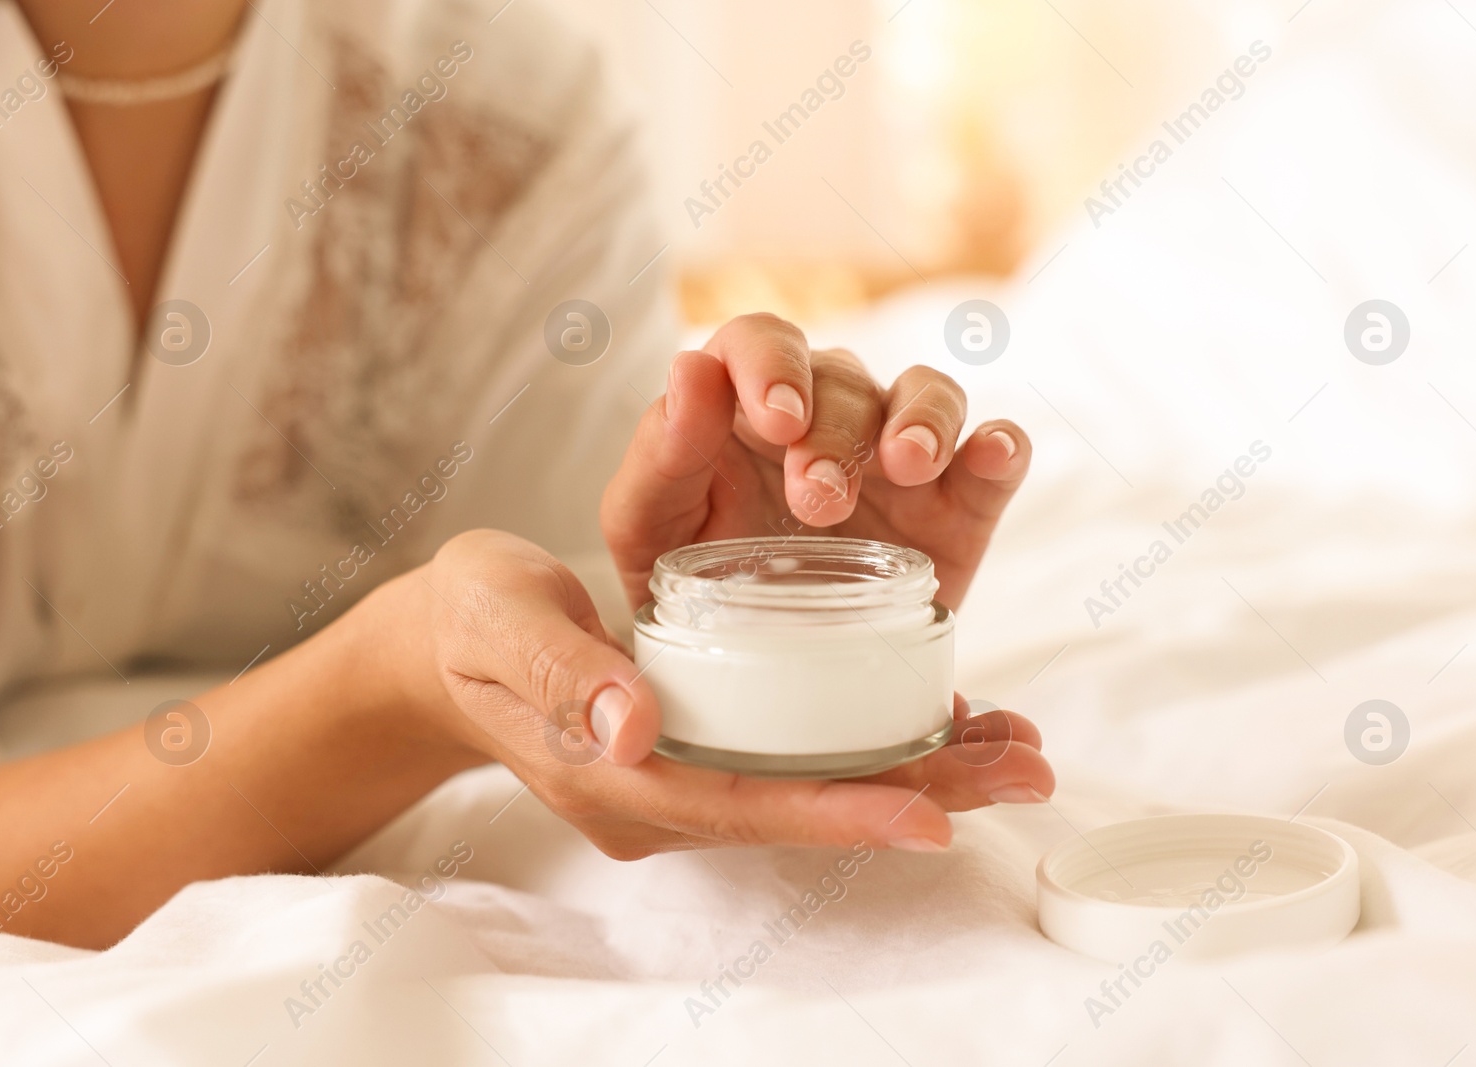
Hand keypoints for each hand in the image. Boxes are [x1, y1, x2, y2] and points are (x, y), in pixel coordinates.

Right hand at [397, 529, 1054, 856]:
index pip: (741, 805)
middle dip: (916, 794)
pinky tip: (946, 721)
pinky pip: (803, 758)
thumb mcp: (500, 623)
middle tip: (1026, 772)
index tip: (933, 812)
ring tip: (1017, 749)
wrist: (449, 639)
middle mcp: (663, 795)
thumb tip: (633, 727)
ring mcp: (686, 779)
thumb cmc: (471, 623)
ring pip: (816, 786)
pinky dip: (876, 745)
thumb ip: (562, 672)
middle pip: (803, 806)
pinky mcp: (706, 746)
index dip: (838, 809)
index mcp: (615, 778)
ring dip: (919, 772)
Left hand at [602, 313, 1030, 610]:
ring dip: (922, 419)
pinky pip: (995, 453)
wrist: (756, 677)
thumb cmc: (685, 586)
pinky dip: (1000, 445)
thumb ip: (660, 454)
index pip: (761, 341)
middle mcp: (828, 415)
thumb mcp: (646, 530)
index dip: (772, 365)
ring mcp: (898, 459)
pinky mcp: (958, 507)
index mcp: (743, 407)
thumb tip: (690, 370)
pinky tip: (991, 456)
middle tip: (819, 501)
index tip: (778, 422)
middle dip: (834, 432)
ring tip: (910, 466)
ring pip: (928, 393)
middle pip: (845, 377)